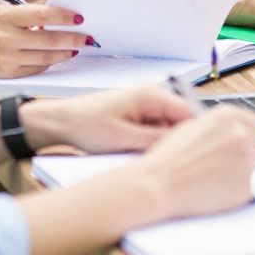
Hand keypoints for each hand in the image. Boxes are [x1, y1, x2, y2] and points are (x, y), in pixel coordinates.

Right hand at [0, 0, 90, 77]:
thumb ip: (23, 9)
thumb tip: (52, 9)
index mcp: (6, 17)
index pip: (42, 15)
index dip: (63, 17)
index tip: (79, 18)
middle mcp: (7, 38)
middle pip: (49, 39)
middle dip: (73, 38)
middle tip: (88, 37)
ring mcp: (8, 57)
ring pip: (46, 56)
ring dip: (66, 52)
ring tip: (78, 47)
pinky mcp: (8, 73)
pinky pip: (37, 68)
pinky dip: (50, 62)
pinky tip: (59, 57)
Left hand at [21, 84, 193, 153]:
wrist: (60, 122)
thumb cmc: (85, 124)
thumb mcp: (123, 138)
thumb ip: (156, 139)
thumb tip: (181, 144)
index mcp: (151, 95)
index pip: (188, 111)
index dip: (194, 134)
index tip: (193, 153)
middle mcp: (151, 95)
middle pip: (178, 120)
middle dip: (174, 140)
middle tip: (165, 159)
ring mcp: (145, 104)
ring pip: (167, 126)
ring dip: (160, 142)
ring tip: (143, 155)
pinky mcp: (138, 113)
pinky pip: (154, 127)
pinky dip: (150, 140)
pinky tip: (137, 150)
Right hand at [134, 106, 254, 221]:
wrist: (156, 183)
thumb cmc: (167, 158)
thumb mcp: (193, 128)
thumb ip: (218, 128)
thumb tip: (232, 133)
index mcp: (229, 117)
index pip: (254, 124)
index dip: (246, 136)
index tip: (238, 145)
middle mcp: (242, 135)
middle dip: (242, 155)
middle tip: (221, 166)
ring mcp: (246, 161)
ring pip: (251, 168)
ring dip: (237, 173)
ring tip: (207, 178)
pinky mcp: (245, 187)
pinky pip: (244, 189)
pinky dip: (231, 192)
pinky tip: (208, 191)